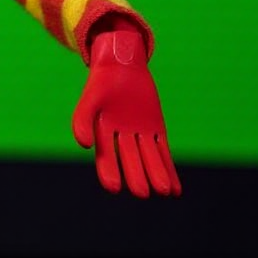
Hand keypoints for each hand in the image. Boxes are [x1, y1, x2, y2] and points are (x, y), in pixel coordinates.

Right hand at [72, 29, 181, 197]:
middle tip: (142, 193)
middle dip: (136, 177)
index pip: (105, 158)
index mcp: (101, 133)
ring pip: (149, 159)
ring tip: (163, 191)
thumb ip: (82, 120)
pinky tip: (175, 189)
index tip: (114, 188)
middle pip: (130, 161)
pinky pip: (163, 152)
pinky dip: (169, 169)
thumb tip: (83, 145)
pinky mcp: (156, 130)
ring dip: (157, 174)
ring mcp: (140, 135)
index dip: (109, 172)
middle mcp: (121, 138)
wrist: (122, 64)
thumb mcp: (89, 98)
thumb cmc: (102, 81)